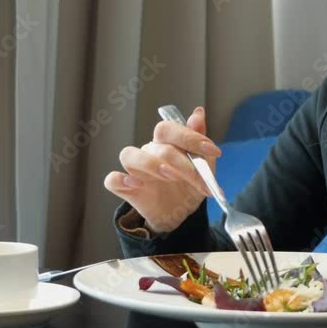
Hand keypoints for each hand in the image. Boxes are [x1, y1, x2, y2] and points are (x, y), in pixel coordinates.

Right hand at [103, 107, 220, 232]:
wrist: (182, 215)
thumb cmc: (190, 185)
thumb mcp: (203, 165)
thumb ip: (199, 141)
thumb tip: (198, 112)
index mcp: (166, 143)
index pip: (169, 128)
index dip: (190, 137)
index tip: (214, 151)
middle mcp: (149, 152)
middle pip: (157, 146)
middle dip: (181, 161)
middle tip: (197, 177)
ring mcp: (136, 170)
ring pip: (129, 154)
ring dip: (151, 164)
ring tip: (171, 176)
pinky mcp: (127, 189)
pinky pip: (112, 180)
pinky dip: (121, 179)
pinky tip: (137, 184)